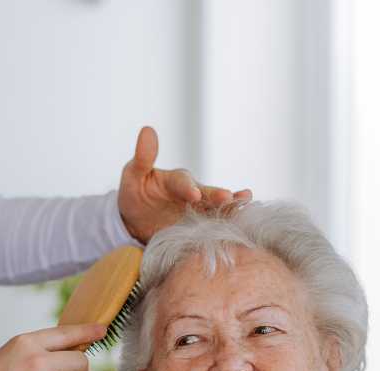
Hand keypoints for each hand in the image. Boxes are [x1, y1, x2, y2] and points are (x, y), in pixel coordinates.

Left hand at [117, 126, 252, 242]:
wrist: (137, 222)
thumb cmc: (136, 193)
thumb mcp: (133, 175)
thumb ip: (143, 158)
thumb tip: (147, 130)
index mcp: (177, 181)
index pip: (183, 183)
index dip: (188, 188)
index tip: (194, 194)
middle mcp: (194, 194)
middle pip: (208, 195)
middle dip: (218, 196)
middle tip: (229, 198)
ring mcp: (199, 213)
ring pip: (218, 210)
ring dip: (231, 209)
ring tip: (246, 205)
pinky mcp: (201, 230)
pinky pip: (215, 229)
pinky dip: (227, 229)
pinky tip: (239, 230)